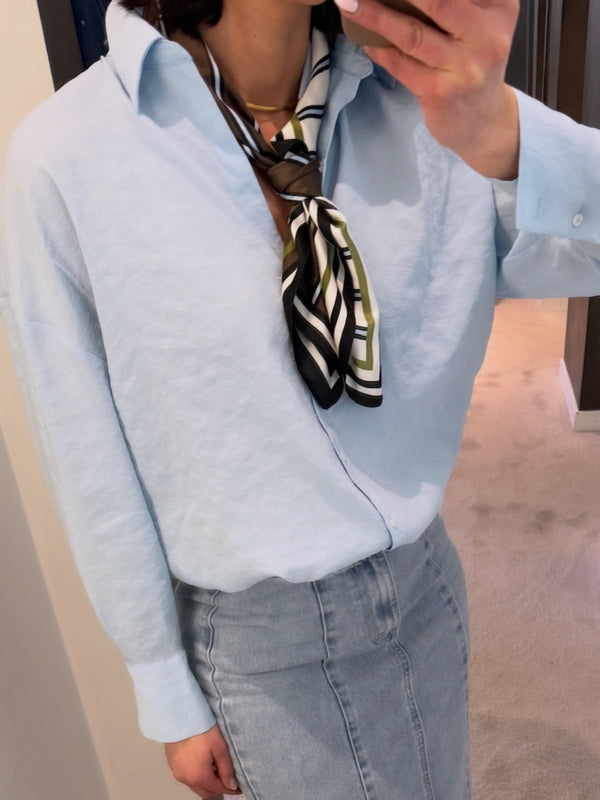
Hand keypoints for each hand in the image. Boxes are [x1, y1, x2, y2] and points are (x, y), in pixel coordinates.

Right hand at [164, 724, 241, 797]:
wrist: (178, 715)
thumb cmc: (199, 728)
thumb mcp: (219, 747)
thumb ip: (226, 769)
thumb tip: (232, 785)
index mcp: (199, 776)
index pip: (219, 790)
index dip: (231, 789)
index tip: (239, 786)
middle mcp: (186, 779)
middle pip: (206, 792)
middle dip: (218, 788)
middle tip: (228, 778)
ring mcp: (177, 773)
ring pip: (196, 786)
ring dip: (207, 782)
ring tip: (216, 768)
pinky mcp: (172, 765)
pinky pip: (187, 778)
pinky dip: (196, 776)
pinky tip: (202, 763)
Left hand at [334, 0, 519, 178]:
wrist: (483, 120)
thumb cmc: (473, 63)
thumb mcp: (479, 23)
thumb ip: (452, 3)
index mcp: (499, 7)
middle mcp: (488, 34)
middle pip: (436, 1)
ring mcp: (465, 67)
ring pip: (412, 33)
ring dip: (375, 16)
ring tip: (349, 4)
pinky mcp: (442, 93)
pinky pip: (402, 65)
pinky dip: (379, 49)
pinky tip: (364, 39)